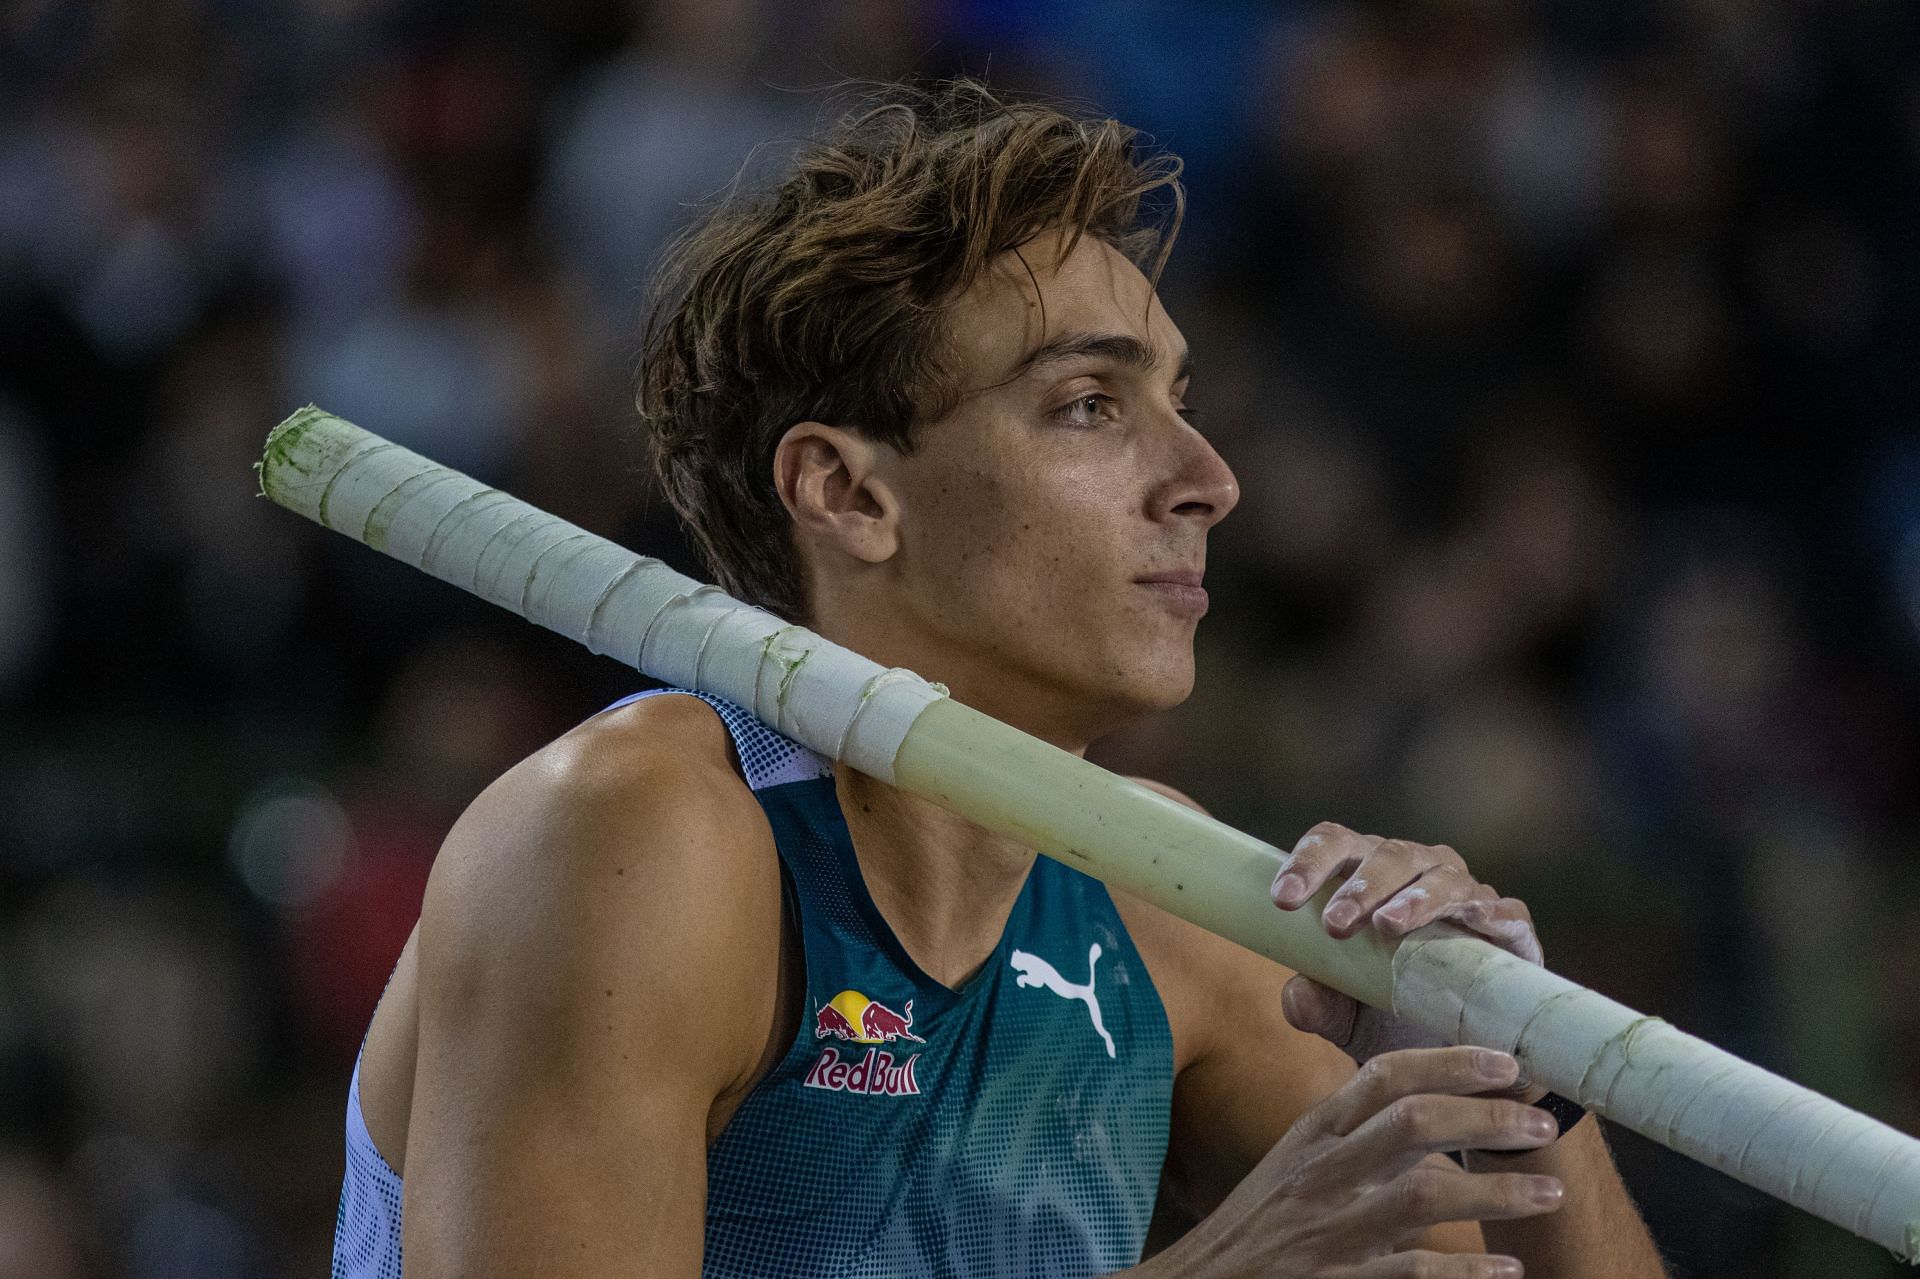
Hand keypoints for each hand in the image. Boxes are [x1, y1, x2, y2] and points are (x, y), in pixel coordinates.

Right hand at [1144, 1047, 1562, 1277]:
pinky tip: (1506, 1268)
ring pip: (1422, 1194)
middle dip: (1487, 1119)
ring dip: (1495, 1191)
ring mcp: (1331, 1231)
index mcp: (1314, 1135)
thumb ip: (1352, 1135)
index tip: (1506, 1063)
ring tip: (1549, 1191)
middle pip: (1413, 1123)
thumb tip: (1426, 1107)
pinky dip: (1466, 1271)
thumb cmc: (1258, 1227)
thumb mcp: (1296, 1164)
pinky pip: (1412, 1272)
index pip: (1383, 1077)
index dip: (1449, 1063)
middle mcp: (1322, 1174)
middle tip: (1542, 1124)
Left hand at [1271, 823, 1542, 1069]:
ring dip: (1414, 898)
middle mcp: (1416, 871)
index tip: (1282, 899)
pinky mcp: (1511, 931)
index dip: (1308, 861)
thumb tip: (1299, 995)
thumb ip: (1313, 1006)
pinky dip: (1490, 913)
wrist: (1454, 1063)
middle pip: (1388, 853)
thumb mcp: (1341, 1019)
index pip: (1334, 844)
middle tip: (1334, 924)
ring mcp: (1467, 895)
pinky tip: (1473, 922)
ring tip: (1387, 926)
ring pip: (1442, 878)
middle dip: (1360, 886)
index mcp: (1365, 875)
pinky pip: (1505, 912)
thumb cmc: (1387, 1019)